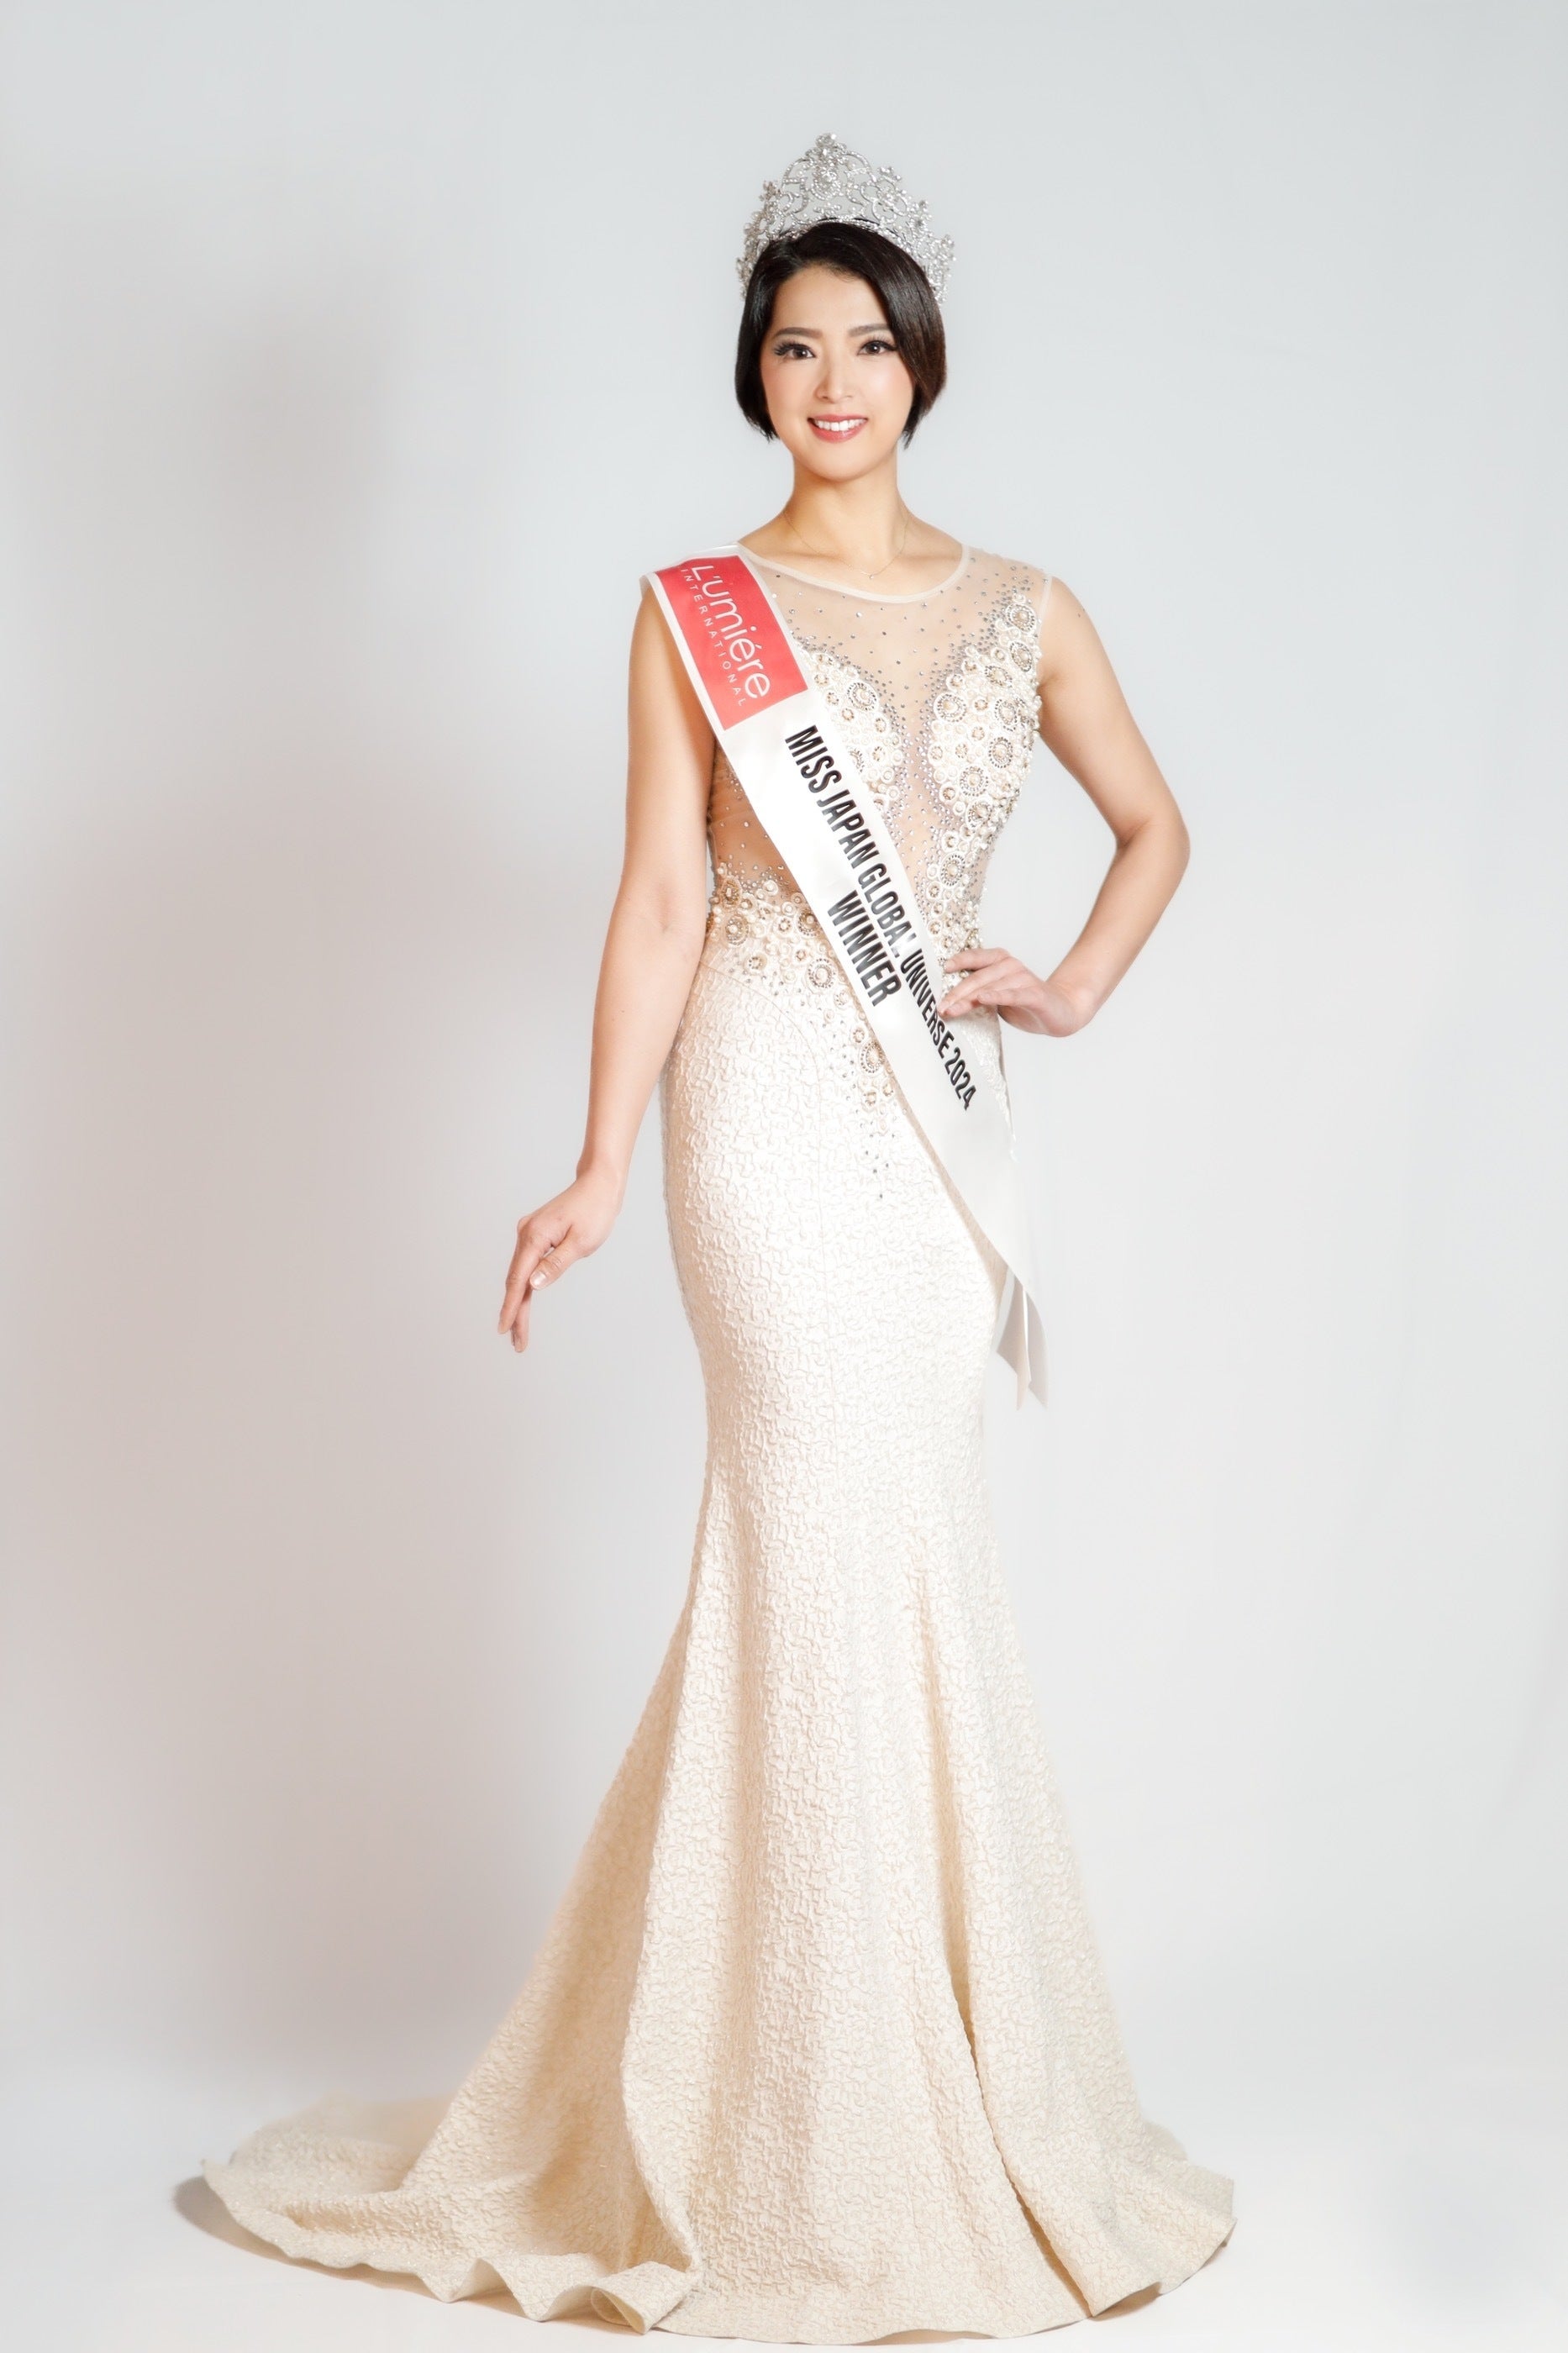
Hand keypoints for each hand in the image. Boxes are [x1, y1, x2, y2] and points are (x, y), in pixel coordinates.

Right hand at [497, 1165, 623, 1352]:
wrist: (598, 1185)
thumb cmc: (595, 1211)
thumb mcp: (582, 1242)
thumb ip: (556, 1265)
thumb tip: (533, 1286)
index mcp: (535, 1236)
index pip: (518, 1280)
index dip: (511, 1307)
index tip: (504, 1329)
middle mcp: (526, 1234)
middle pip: (515, 1280)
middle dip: (515, 1312)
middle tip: (517, 1342)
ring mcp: (528, 1233)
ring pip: (519, 1274)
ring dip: (519, 1301)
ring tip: (518, 1330)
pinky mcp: (535, 1234)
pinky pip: (526, 1264)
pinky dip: (525, 1285)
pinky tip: (523, 1302)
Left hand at [936, 947, 1094, 1035]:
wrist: (1061, 1012)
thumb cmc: (1025, 1004)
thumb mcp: (997, 997)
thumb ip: (978, 994)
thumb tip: (949, 1001)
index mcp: (1001, 962)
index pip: (976, 957)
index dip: (960, 961)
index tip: (944, 969)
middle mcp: (1011, 966)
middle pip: (978, 977)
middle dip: (956, 992)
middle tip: (940, 1006)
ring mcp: (1023, 979)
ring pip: (991, 987)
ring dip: (969, 999)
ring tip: (952, 1010)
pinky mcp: (1035, 995)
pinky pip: (1012, 994)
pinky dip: (997, 996)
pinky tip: (982, 999)